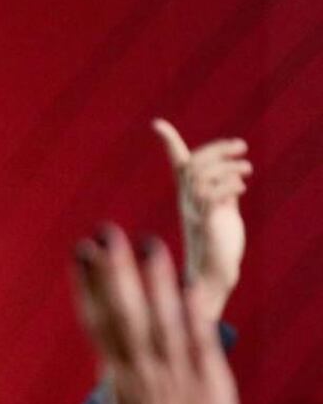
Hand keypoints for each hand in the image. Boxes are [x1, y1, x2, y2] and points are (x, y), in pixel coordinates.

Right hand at [74, 224, 239, 403]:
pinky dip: (194, 315)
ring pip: (161, 320)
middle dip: (113, 272)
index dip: (86, 285)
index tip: (80, 253)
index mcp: (116, 376)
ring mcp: (175, 374)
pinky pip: (199, 343)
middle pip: (123, 312)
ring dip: (154, 281)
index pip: (96, 321)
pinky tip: (190, 286)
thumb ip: (117, 372)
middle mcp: (141, 370)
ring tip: (148, 245)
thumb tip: (110, 344)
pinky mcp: (208, 382)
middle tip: (105, 234)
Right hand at [152, 119, 250, 320]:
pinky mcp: (205, 225)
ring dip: (226, 166)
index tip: (157, 124)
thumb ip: (225, 195)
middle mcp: (187, 203)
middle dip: (215, 149)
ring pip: (199, 176)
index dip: (169, 143)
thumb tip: (234, 178)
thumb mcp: (223, 214)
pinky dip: (228, 184)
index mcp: (189, 198)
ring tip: (247, 167)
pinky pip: (211, 195)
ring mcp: (194, 213)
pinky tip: (241, 188)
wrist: (214, 279)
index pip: (177, 166)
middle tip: (241, 146)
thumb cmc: (219, 248)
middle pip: (192, 165)